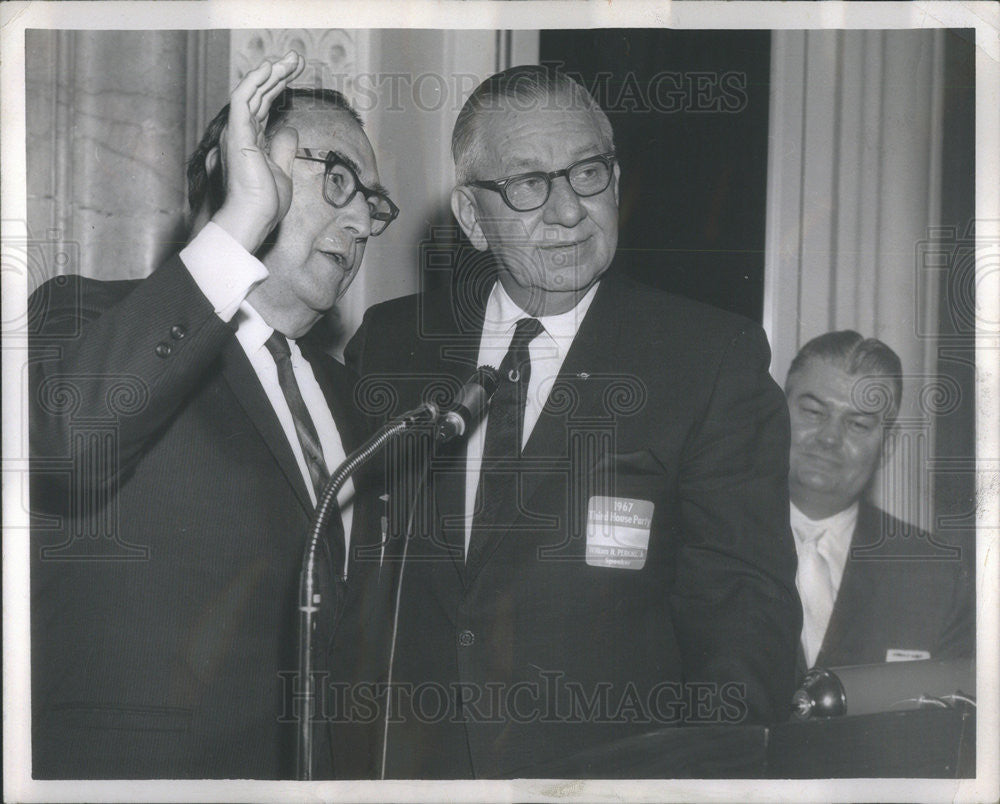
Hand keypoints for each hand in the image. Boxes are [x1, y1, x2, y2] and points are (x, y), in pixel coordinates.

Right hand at [212, 51, 305, 253]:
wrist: (255, 219)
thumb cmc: (265, 203)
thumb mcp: (282, 171)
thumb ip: (283, 148)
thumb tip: (290, 128)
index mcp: (251, 140)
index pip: (264, 105)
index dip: (278, 86)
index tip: (295, 72)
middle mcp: (241, 132)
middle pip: (260, 95)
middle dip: (278, 73)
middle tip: (297, 57)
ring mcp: (238, 132)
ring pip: (253, 92)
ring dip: (271, 72)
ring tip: (291, 58)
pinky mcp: (237, 134)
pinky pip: (243, 100)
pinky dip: (255, 81)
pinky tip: (270, 68)